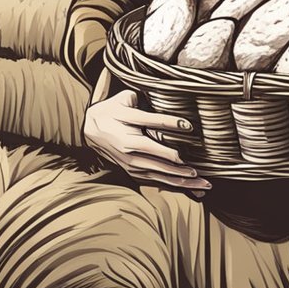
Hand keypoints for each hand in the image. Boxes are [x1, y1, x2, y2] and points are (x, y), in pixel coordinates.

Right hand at [83, 89, 211, 195]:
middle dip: (180, 167)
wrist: (88, 128)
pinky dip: (172, 185)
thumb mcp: (123, 99)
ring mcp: (130, 162)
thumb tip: (160, 100)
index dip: (171, 124)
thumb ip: (141, 100)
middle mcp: (128, 148)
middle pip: (158, 159)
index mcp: (126, 125)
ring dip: (181, 181)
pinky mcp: (131, 170)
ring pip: (159, 174)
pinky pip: (155, 180)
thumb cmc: (109, 111)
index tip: (189, 127)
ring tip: (200, 184)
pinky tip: (189, 188)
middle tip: (198, 171)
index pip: (152, 123)